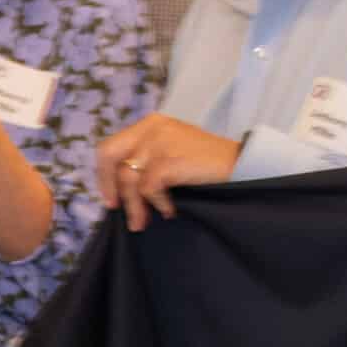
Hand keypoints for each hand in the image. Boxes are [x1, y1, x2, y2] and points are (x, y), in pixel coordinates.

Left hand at [95, 116, 243, 233]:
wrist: (242, 162)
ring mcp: (159, 142)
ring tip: (142, 222)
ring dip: (134, 205)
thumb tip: (118, 187)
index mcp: (151, 124)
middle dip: (108, 185)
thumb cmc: (209, 161)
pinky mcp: (168, 160)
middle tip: (115, 208)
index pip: (111, 146)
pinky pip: (148, 189)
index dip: (104, 174)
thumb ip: (147, 156)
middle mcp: (152, 128)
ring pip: (128, 178)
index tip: (111, 197)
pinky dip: (156, 203)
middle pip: (109, 155)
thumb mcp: (173, 148)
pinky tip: (169, 210)